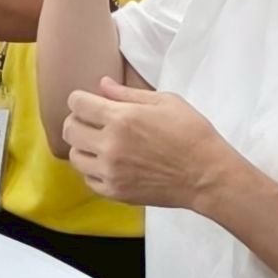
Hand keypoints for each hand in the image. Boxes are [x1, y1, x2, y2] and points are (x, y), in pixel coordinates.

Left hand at [61, 78, 235, 210]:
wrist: (207, 174)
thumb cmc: (192, 133)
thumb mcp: (167, 102)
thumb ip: (129, 93)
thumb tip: (102, 84)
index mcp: (122, 119)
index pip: (77, 104)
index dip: (81, 99)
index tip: (89, 102)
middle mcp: (110, 146)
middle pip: (69, 130)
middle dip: (78, 120)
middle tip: (92, 121)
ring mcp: (111, 172)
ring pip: (75, 157)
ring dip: (84, 147)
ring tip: (101, 144)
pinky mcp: (115, 192)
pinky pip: (88, 179)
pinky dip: (94, 170)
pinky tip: (110, 163)